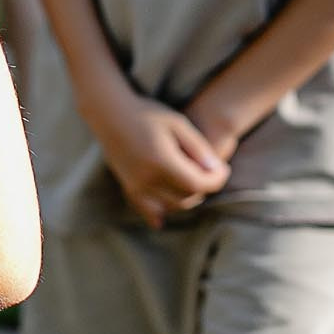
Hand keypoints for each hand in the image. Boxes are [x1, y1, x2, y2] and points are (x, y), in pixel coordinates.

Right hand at [90, 95, 227, 229]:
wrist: (110, 114)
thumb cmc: (148, 113)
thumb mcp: (179, 124)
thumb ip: (199, 148)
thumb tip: (215, 170)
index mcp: (162, 161)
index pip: (198, 184)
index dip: (216, 180)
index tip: (223, 169)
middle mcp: (148, 179)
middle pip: (187, 197)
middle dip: (203, 187)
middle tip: (208, 171)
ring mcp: (136, 186)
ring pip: (172, 206)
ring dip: (187, 197)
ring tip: (191, 179)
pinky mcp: (128, 187)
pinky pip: (148, 210)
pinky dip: (159, 214)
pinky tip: (163, 219)